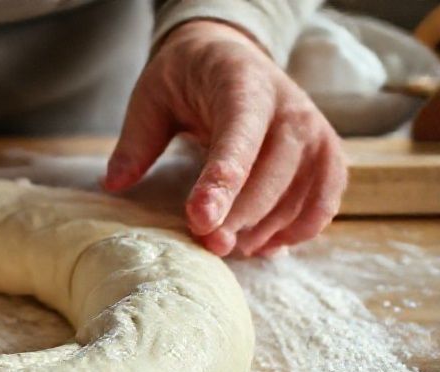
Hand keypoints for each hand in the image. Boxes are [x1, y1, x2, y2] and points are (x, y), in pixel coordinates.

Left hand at [105, 20, 346, 256]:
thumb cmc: (186, 79)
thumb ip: (135, 141)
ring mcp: (315, 130)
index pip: (238, 138)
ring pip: (301, 192)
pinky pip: (324, 201)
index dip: (222, 183)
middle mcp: (289, 106)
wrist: (228, 55)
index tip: (200, 220)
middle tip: (208, 246)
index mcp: (242, 85)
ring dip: (266, 229)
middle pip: (274, 173)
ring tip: (228, 248)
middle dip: (240, 216)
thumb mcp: (151, 97)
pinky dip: (298, 229)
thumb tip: (113, 184)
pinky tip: (263, 246)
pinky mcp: (326, 153)